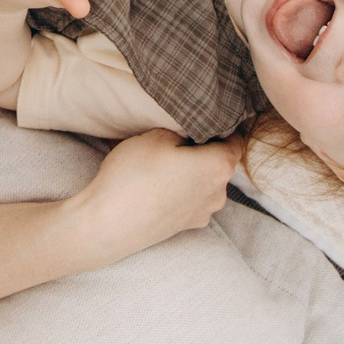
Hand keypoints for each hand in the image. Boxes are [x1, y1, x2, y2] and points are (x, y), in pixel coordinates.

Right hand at [65, 129, 242, 262]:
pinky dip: (180, 190)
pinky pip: (191, 198)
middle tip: (175, 138)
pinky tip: (156, 185)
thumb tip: (189, 133)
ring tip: (161, 163)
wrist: (108, 224)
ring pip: (204, 181)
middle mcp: (220, 192)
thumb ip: (182, 130)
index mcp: (220, 166)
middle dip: (202, 149)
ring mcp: (204, 212)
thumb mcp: (156, 135)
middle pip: (219, 161)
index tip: (204, 117)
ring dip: (190, 171)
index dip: (222, 125)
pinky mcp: (187, 225)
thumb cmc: (134, 176)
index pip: (235, 138)